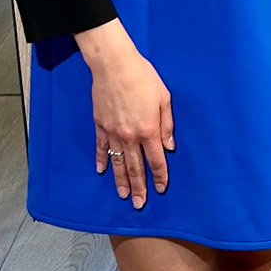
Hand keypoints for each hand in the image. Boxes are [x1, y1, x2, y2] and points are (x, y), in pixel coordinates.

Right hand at [75, 20, 173, 208]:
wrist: (114, 65)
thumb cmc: (143, 78)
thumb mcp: (164, 98)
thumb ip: (167, 125)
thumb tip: (169, 146)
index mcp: (148, 130)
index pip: (156, 160)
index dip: (159, 176)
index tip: (161, 189)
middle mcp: (130, 136)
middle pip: (135, 167)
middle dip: (140, 187)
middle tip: (140, 204)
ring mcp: (113, 132)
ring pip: (118, 162)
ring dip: (121, 181)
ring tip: (124, 195)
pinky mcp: (100, 125)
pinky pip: (102, 148)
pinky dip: (102, 160)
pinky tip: (102, 171)